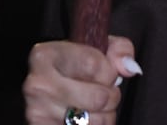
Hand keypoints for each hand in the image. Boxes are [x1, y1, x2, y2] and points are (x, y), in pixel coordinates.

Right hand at [23, 35, 140, 124]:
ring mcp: (36, 112)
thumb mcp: (97, 48)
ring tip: (96, 107)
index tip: (106, 72)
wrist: (48, 89)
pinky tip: (87, 119)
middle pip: (98, 98)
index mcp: (46, 55)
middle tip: (105, 92)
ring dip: (105, 116)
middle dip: (111, 97)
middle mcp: (36, 84)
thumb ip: (119, 50)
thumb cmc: (76, 66)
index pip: (94, 65)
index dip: (110, 72)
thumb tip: (130, 68)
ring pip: (93, 121)